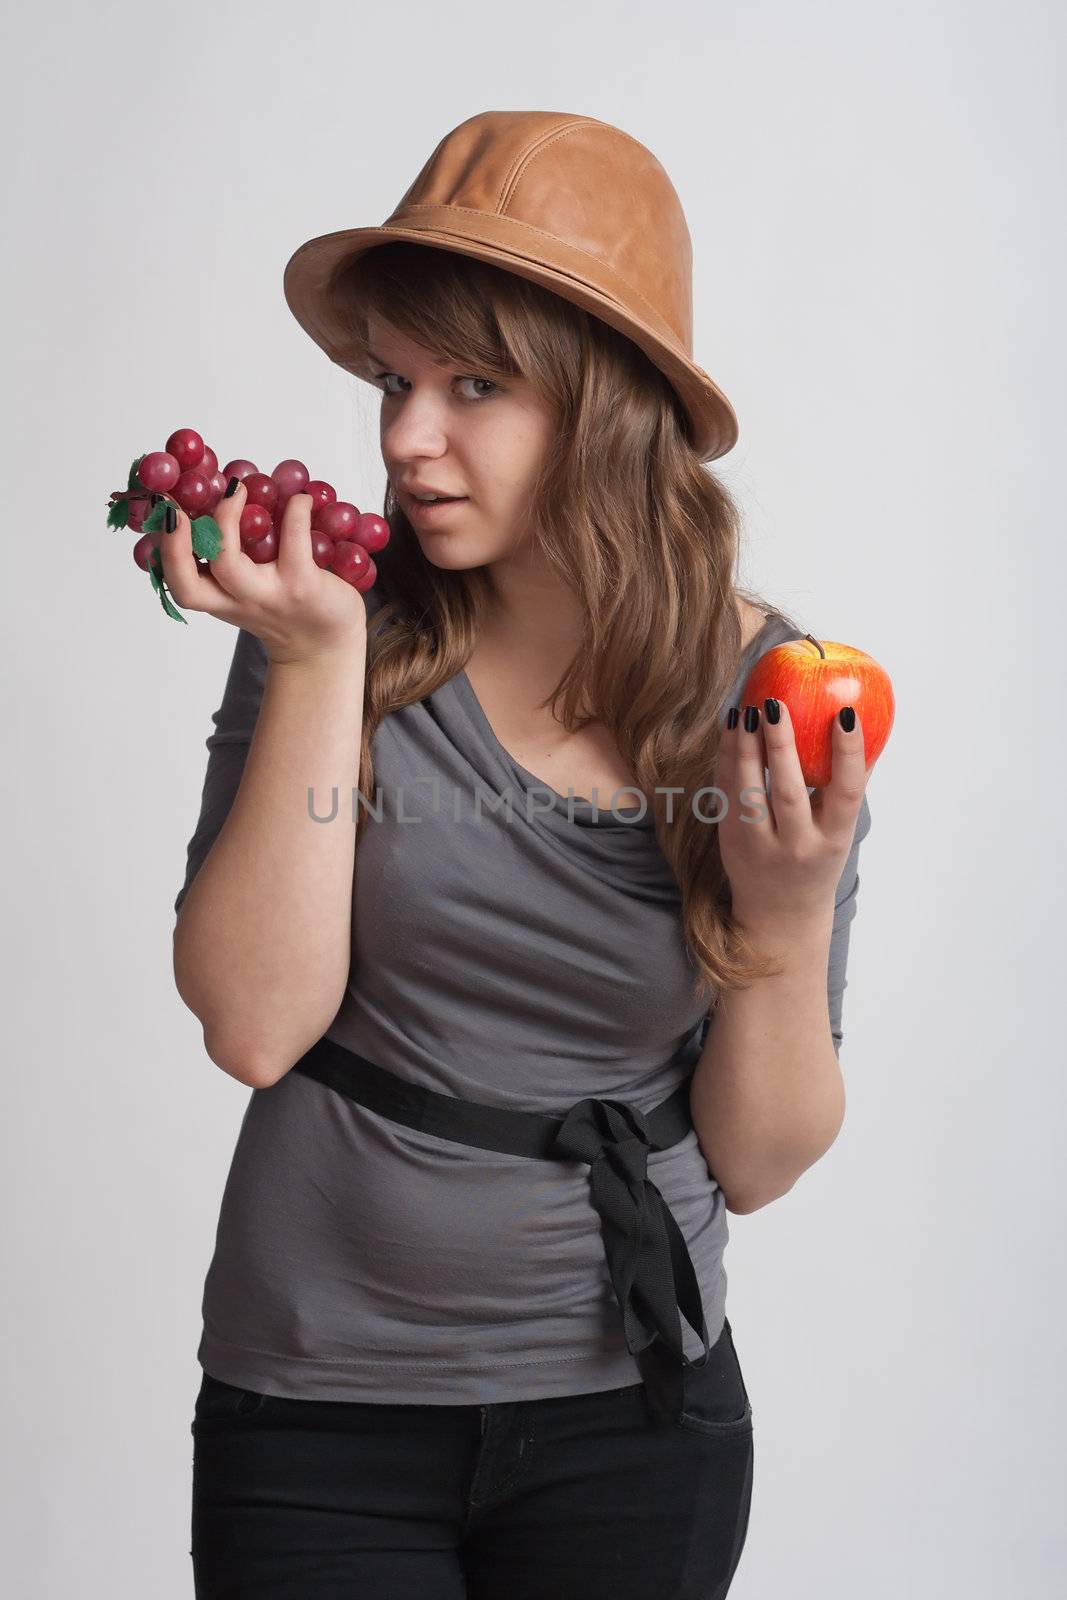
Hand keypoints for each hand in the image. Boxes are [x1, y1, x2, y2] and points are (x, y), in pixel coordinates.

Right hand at [156, 481, 367, 664]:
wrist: (325, 645)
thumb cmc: (286, 607)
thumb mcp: (249, 589)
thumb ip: (230, 557)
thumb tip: (215, 494)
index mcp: (221, 599)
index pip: (179, 584)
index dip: (165, 551)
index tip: (162, 512)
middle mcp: (239, 602)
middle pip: (190, 584)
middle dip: (176, 544)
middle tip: (176, 507)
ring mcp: (269, 595)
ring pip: (229, 566)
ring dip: (226, 520)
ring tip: (237, 488)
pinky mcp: (302, 586)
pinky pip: (292, 543)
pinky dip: (295, 513)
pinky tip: (300, 500)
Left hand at [715, 698, 868, 928]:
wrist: (780, 914)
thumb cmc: (817, 860)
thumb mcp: (839, 832)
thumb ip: (846, 787)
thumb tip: (861, 726)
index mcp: (832, 839)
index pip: (845, 792)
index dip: (848, 753)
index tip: (845, 714)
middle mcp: (796, 846)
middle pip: (787, 791)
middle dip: (781, 745)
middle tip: (776, 704)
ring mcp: (758, 845)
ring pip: (748, 792)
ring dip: (745, 748)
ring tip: (746, 709)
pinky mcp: (729, 840)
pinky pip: (726, 793)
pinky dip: (726, 758)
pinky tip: (730, 729)